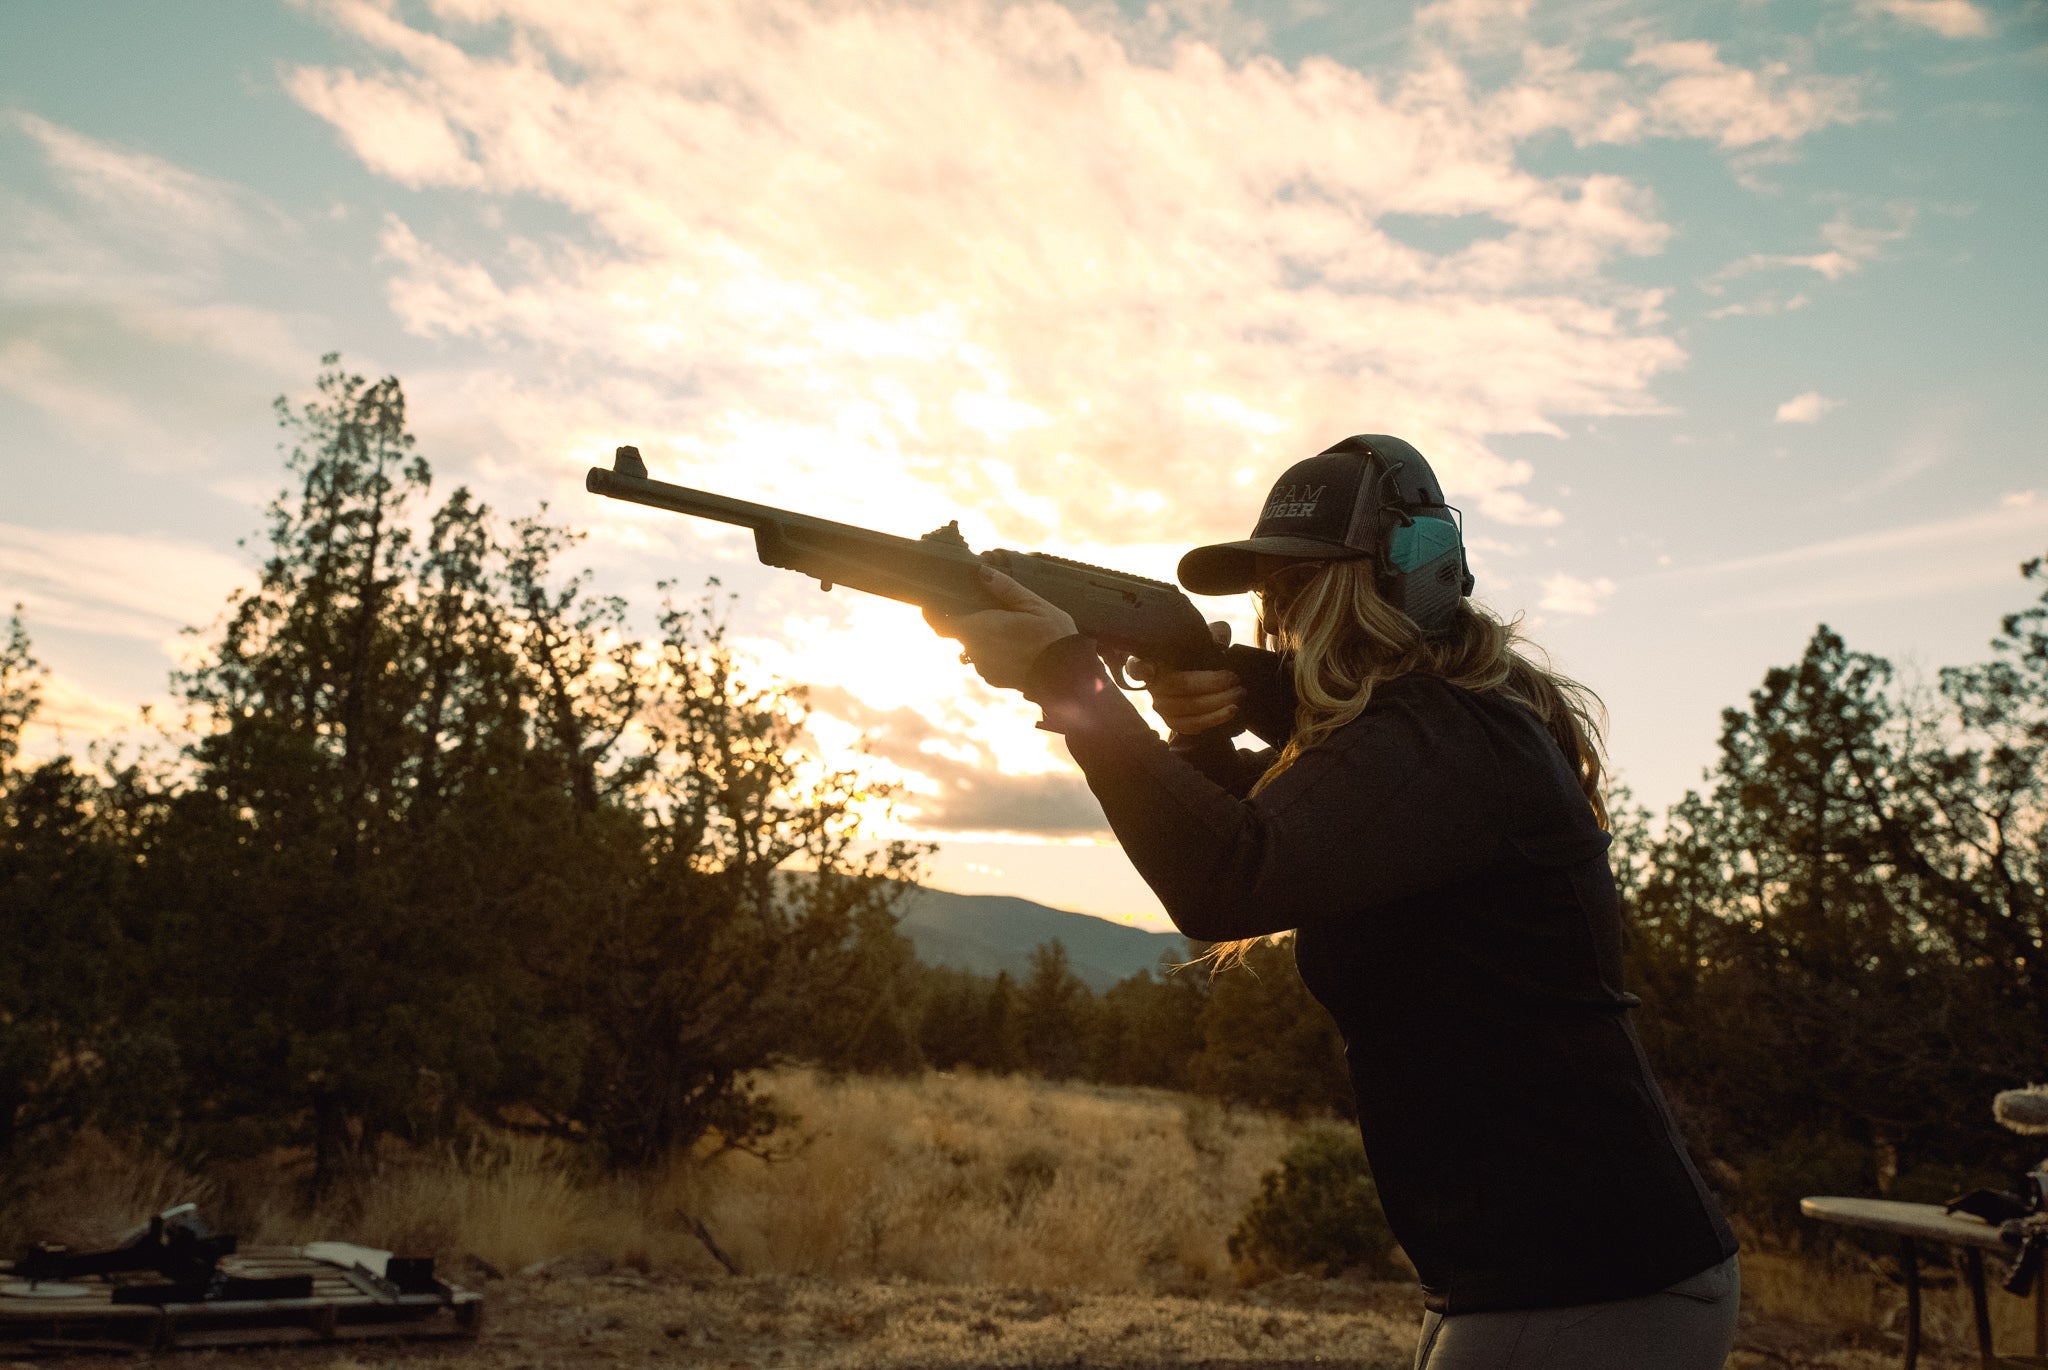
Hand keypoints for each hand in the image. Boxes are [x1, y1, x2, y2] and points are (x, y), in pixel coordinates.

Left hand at [924, 564, 1079, 689]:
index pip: (940, 623)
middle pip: (961, 633)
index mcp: (979, 629)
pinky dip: (996, 654)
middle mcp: (975, 651)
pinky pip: (987, 662)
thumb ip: (1005, 588)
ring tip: (1010, 632)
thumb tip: (983, 572)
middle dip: (971, 622)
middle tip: (991, 612)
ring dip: (986, 640)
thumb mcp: (1033, 605)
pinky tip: (1017, 648)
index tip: (931, 606)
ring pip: (974, 648)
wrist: (1066, 677)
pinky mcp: (994, 680)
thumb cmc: (1052, 637)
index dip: (932, 614)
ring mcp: (984, 668)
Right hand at [1129, 622, 1243, 734]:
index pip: (1136, 666)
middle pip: (1179, 686)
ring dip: (1217, 704)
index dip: (1139, 669)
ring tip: (1238, 695)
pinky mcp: (1171, 722)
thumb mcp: (1205, 637)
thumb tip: (1220, 639)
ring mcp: (1160, 706)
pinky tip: (1229, 711)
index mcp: (1153, 660)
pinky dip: (1213, 719)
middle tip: (1235, 680)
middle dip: (1211, 684)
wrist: (1202, 673)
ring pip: (1188, 709)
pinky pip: (1191, 726)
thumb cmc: (1198, 652)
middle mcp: (1152, 685)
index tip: (1148, 669)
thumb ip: (1214, 633)